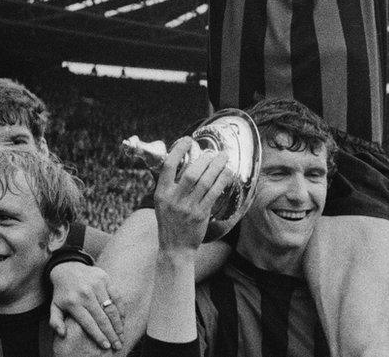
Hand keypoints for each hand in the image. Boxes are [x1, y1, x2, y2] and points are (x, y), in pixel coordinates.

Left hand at [49, 262, 123, 350]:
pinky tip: (123, 319)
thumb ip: (55, 322)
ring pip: (111, 308)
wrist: (68, 267)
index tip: (106, 346)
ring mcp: (97, 285)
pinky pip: (116, 295)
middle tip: (118, 344)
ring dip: (118, 323)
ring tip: (122, 335)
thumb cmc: (62, 292)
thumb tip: (62, 334)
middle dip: (111, 333)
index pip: (89, 323)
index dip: (99, 336)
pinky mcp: (105, 278)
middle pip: (102, 318)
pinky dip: (121, 308)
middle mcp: (86, 294)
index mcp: (73, 303)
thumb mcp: (54, 307)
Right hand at [153, 137, 231, 256]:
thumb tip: (180, 161)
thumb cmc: (170, 222)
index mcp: (161, 193)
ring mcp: (188, 208)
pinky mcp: (201, 215)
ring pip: (205, 181)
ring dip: (217, 166)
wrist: (175, 248)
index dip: (178, 150)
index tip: (188, 140)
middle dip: (205, 159)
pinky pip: (214, 193)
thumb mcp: (161, 202)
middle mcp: (174, 199)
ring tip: (223, 157)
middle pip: (191, 172)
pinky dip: (222, 181)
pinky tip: (227, 173)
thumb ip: (168, 184)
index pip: (168, 166)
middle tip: (213, 152)